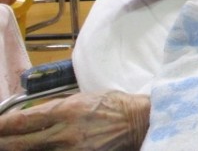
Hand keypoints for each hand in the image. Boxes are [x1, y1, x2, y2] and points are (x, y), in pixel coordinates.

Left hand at [0, 91, 149, 150]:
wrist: (138, 120)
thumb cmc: (112, 105)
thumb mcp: (82, 98)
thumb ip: (55, 109)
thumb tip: (30, 118)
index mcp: (65, 110)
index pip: (22, 122)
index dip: (2, 127)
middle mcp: (65, 132)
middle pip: (21, 144)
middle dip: (4, 144)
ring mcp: (73, 150)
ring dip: (20, 150)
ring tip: (12, 148)